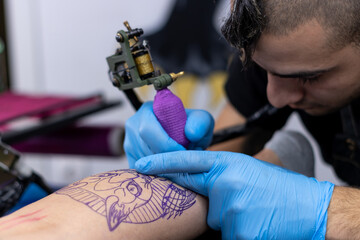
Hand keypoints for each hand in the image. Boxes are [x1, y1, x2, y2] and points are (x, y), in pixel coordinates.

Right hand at [124, 102, 213, 167]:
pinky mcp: (131, 158)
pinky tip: (170, 172)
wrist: (185, 138)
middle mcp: (133, 125)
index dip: (167, 145)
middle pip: (144, 148)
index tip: (183, 152)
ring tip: (179, 166)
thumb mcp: (201, 121)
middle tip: (183, 164)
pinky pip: (140, 172)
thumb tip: (191, 133)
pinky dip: (156, 174)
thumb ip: (201, 123)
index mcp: (147, 110)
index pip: (148, 130)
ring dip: (162, 168)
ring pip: (142, 162)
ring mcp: (129, 142)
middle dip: (165, 159)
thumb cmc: (191, 127)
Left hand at [135, 151, 333, 238]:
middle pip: (204, 203)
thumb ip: (219, 178)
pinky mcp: (238, 232)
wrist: (311, 207)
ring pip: (218, 222)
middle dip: (219, 205)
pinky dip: (241, 232)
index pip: (187, 161)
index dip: (162, 162)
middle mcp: (224, 183)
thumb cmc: (279, 189)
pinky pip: (229, 235)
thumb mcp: (246, 172)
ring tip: (256, 213)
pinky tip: (259, 224)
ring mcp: (230, 208)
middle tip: (246, 202)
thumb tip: (203, 191)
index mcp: (227, 164)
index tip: (142, 164)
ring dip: (233, 221)